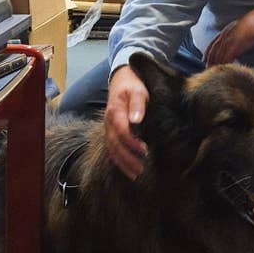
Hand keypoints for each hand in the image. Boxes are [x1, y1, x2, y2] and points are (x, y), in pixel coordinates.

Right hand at [104, 65, 148, 180]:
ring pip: (112, 149)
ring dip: (123, 163)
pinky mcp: (111, 130)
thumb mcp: (138, 90)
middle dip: (127, 159)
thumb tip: (136, 120)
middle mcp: (109, 122)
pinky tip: (127, 168)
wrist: (122, 78)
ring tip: (135, 174)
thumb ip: (137, 105)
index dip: (132, 143)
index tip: (145, 151)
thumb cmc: (132, 84)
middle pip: (115, 145)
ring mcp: (108, 127)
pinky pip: (112, 148)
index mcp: (115, 112)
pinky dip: (119, 160)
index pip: (122, 132)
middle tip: (140, 170)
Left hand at [204, 6, 253, 66]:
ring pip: (219, 55)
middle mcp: (225, 35)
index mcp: (227, 30)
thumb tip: (241, 42)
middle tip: (206, 67)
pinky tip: (224, 69)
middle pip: (214, 49)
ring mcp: (229, 41)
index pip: (214, 42)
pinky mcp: (234, 47)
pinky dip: (224, 64)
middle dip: (209, 59)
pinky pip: (226, 58)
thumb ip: (239, 35)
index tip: (204, 58)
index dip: (208, 51)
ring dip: (216, 63)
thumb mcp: (243, 28)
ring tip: (213, 71)